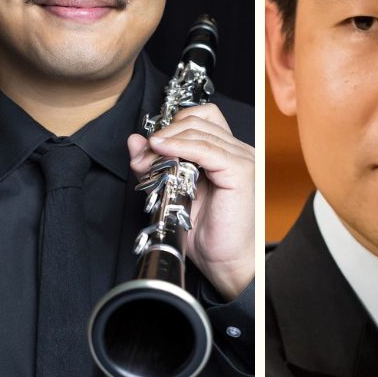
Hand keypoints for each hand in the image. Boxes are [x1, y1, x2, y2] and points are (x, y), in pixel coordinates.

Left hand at [128, 103, 253, 299]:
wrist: (222, 260)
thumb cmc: (202, 231)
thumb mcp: (168, 190)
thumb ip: (153, 165)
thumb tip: (135, 141)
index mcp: (224, 152)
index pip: (200, 117)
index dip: (172, 125)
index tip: (149, 145)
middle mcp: (237, 150)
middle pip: (197, 119)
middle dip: (164, 133)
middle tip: (144, 155)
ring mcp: (242, 157)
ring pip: (198, 130)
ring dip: (167, 141)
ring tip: (149, 159)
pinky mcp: (240, 170)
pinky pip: (206, 148)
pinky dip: (180, 146)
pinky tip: (162, 151)